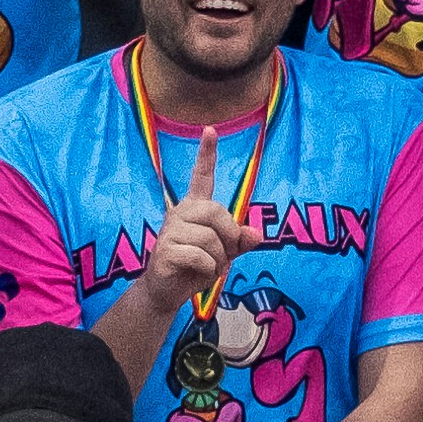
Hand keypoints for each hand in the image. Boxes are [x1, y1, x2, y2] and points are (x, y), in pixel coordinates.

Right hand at [137, 123, 242, 306]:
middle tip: (224, 255)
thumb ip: (240, 241)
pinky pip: (200, 255)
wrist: (167, 292)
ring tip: (209, 267)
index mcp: (195, 208)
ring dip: (219, 259)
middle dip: (229, 236)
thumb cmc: (196, 268)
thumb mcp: (225, 253)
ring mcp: (170, 231)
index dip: (207, 153)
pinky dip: (208, 269)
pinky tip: (199, 273)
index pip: (202, 176)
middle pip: (217, 212)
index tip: (210, 129)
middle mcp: (180, 213)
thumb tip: (257, 234)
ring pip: (210, 238)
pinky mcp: (165, 250)